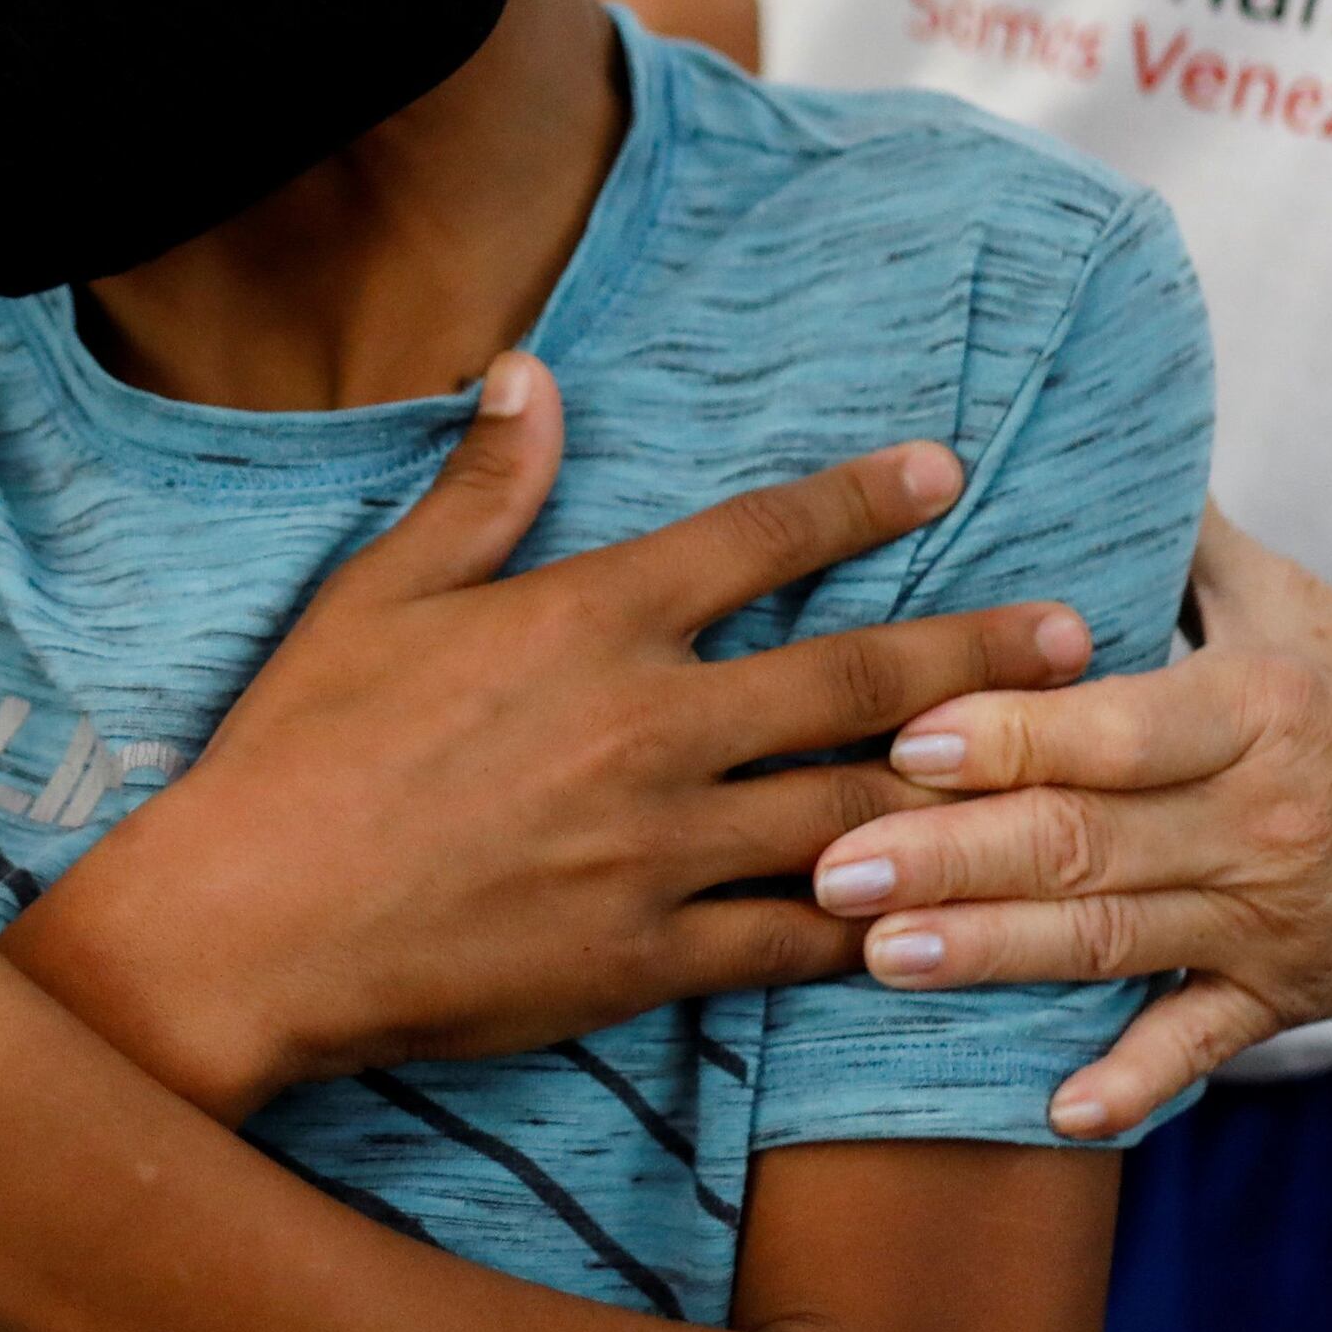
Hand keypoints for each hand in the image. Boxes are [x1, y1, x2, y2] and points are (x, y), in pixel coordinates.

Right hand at [25, 354, 1101, 1118]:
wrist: (252, 922)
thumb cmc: (299, 746)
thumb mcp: (379, 593)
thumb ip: (480, 490)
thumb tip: (530, 374)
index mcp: (587, 622)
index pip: (754, 540)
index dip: (857, 499)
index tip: (943, 471)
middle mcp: (647, 726)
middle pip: (852, 677)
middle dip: (976, 651)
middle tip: (1078, 634)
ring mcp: (657, 849)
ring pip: (850, 812)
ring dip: (959, 788)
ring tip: (1050, 774)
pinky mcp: (646, 957)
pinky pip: (788, 943)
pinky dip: (868, 930)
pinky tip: (935, 919)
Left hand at [815, 507, 1331, 1136]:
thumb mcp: (1293, 597)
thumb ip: (1177, 536)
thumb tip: (1067, 432)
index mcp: (1261, 708)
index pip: (1119, 728)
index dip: (1014, 735)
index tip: (908, 734)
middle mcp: (1263, 819)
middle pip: (1088, 842)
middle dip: (951, 857)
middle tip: (831, 864)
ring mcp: (1276, 920)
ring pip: (1112, 942)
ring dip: (991, 955)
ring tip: (878, 957)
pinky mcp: (1292, 996)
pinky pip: (1200, 1046)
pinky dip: (1133, 1082)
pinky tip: (1054, 1112)